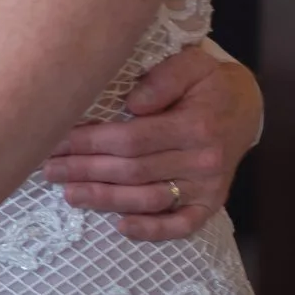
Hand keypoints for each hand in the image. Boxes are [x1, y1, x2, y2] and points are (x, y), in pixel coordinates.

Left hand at [42, 43, 262, 239]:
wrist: (245, 105)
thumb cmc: (208, 82)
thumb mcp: (193, 63)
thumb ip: (165, 78)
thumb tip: (133, 103)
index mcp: (195, 125)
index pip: (131, 139)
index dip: (89, 142)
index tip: (57, 140)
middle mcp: (203, 160)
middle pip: (132, 171)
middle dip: (85, 170)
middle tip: (49, 169)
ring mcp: (208, 187)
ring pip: (148, 199)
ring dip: (105, 200)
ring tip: (69, 194)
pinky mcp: (210, 204)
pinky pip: (181, 226)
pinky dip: (152, 231)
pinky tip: (120, 227)